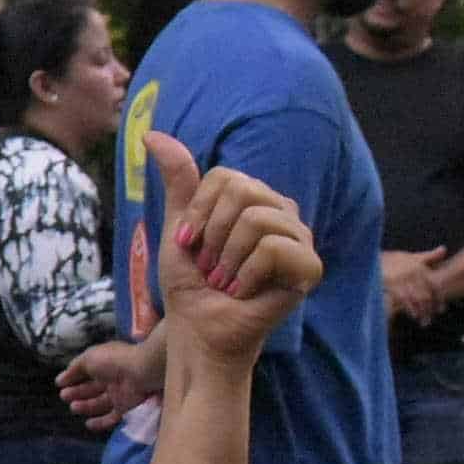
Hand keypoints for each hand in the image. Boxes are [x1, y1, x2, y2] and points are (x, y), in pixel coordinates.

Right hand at [57, 341, 157, 433]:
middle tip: (63, 396)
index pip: (85, 371)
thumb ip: (75, 367)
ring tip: (73, 407)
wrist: (141, 371)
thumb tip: (62, 377)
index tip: (59, 384)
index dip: (72, 377)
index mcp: (104, 363)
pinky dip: (100, 422)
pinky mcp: (126, 407)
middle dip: (77, 392)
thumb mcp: (89, 358)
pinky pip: (111, 417)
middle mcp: (111, 378)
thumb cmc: (113, 360)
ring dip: (85, 406)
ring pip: (99, 403)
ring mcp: (119, 394)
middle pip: (91, 388)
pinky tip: (87, 424)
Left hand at [143, 133, 322, 373]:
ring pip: (257, 219)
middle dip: (212, 235)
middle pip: (243, 190)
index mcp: (256, 200)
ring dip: (226, 258)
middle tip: (209, 267)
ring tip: (225, 281)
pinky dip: (246, 273)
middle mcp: (283, 213)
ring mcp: (300, 238)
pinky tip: (244, 292)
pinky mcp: (310, 267)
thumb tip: (153, 133)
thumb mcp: (179, 227)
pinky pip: (274, 247)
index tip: (188, 244)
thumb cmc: (190, 284)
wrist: (198, 330)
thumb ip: (179, 181)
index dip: (198, 212)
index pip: (227, 177)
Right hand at [379, 246, 447, 324]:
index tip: (441, 309)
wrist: (372, 258)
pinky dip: (411, 308)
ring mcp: (403, 279)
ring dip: (422, 312)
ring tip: (424, 321)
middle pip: (426, 294)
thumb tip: (444, 250)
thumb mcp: (412, 256)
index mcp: (420, 267)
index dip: (439, 298)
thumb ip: (429, 256)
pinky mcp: (392, 284)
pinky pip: (405, 299)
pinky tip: (414, 315)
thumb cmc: (394, 259)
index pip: (434, 285)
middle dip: (430, 309)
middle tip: (430, 319)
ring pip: (418, 298)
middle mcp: (413, 272)